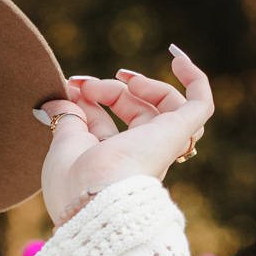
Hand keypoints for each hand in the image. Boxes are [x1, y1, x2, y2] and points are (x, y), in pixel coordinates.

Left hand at [36, 46, 213, 227]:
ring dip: (145, 86)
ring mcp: (161, 146)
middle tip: (85, 84)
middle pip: (136, 114)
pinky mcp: (177, 134)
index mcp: (111, 166)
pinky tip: (177, 57)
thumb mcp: (64, 145)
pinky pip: (200, 105)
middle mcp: (139, 158)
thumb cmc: (75, 181)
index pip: (106, 127)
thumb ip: (66, 119)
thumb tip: (56, 101)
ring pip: (166, 109)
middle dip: (110, 91)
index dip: (91, 101)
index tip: (71, 86)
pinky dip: (194, 80)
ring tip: (124, 77)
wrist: (94, 198)